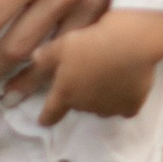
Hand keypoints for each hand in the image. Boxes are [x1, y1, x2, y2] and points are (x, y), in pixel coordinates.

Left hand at [30, 8, 162, 126]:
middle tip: (85, 75)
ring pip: (99, 108)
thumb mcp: (59, 46)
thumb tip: (30, 64)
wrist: (131, 43)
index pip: (50, 114)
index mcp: (65, 94)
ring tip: (106, 78)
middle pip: (77, 106)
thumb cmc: (90, 42)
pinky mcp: (132, 107)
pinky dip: (122, 101)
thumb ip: (43, 60)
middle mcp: (85, 107)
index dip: (46, 117)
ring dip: (98, 99)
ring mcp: (109, 109)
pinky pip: (123, 109)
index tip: (44, 120)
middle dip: (77, 96)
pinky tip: (125, 86)